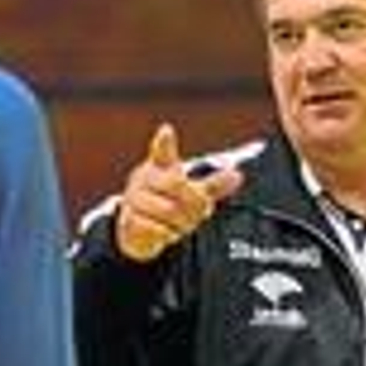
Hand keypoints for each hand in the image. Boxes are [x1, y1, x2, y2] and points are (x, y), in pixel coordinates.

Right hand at [114, 123, 243, 262]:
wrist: (138, 228)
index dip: (165, 142)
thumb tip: (237, 175)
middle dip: (192, 206)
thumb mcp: (193, 194)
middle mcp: (144, 178)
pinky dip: (165, 234)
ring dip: (179, 225)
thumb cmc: (168, 202)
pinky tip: (165, 232)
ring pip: (167, 210)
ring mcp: (134, 197)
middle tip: (196, 218)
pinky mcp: (127, 219)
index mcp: (161, 167)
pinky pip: (154, 228)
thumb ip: (213, 186)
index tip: (167, 130)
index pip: (163, 152)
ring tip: (178, 226)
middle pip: (178, 186)